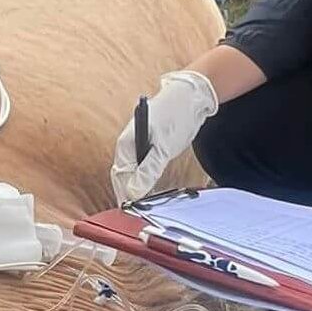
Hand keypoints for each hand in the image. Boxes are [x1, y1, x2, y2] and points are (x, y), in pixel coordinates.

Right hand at [111, 71, 217, 204]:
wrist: (190, 98)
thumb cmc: (174, 116)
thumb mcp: (162, 147)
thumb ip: (148, 170)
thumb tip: (134, 192)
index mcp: (126, 144)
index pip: (120, 175)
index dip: (124, 193)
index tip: (130, 209)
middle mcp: (130, 146)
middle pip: (124, 176)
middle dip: (129, 193)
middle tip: (138, 212)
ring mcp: (141, 147)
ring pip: (135, 173)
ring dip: (139, 188)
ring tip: (145, 205)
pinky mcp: (153, 149)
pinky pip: (145, 169)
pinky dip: (147, 180)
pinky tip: (153, 191)